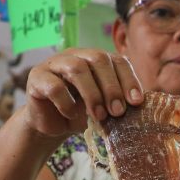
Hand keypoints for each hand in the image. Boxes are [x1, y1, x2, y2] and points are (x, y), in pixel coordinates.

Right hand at [23, 48, 143, 137]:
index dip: (129, 79)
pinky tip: (71, 115)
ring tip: (99, 116)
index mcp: (95, 59)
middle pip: (97, 59)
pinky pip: (54, 86)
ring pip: (76, 68)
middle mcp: (75, 55)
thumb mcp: (105, 106)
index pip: (117, 60)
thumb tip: (142, 106)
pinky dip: (66, 103)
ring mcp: (54, 64)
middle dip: (111, 87)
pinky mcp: (36, 77)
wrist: (52, 124)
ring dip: (92, 94)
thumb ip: (119, 101)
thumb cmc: (82, 112)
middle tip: (118, 112)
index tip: (137, 102)